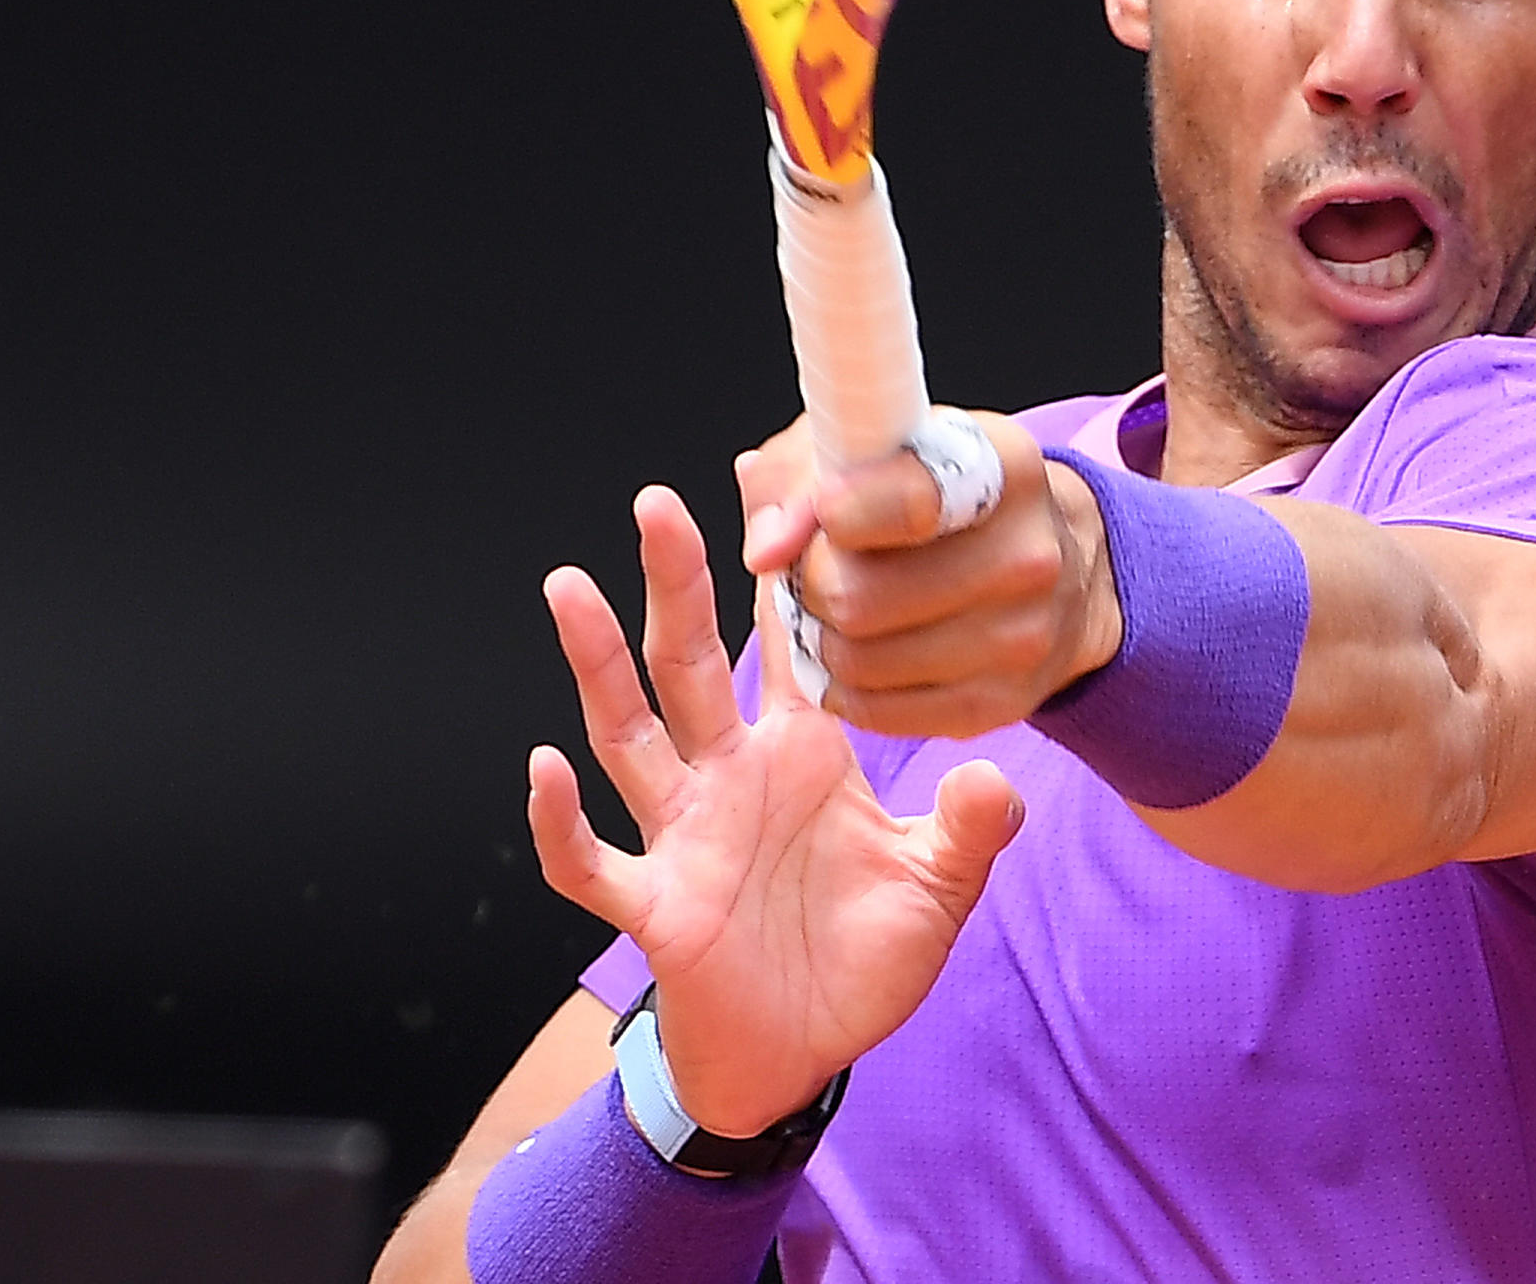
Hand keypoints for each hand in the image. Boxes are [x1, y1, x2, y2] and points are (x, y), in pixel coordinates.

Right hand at [525, 485, 1024, 1136]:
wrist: (803, 1056)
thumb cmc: (859, 961)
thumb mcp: (937, 888)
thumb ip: (969, 828)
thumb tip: (996, 773)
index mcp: (796, 755)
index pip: (782, 644)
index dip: (773, 572)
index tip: (764, 479)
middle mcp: (727, 777)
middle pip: (688, 661)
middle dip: (674, 583)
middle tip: (655, 502)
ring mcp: (682, 835)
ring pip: (627, 734)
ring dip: (597, 665)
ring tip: (568, 586)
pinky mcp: (654, 906)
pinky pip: (593, 861)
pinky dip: (562, 822)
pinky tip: (540, 769)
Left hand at [738, 414, 1122, 741]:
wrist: (1058, 558)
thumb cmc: (940, 490)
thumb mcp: (876, 445)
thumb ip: (801, 477)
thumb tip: (766, 549)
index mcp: (1001, 468)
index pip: (908, 501)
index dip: (840, 510)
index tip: (823, 508)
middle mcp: (1027, 555)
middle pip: (859, 596)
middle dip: (812, 582)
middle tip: (815, 567)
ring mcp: (1023, 637)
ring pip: (859, 660)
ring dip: (821, 637)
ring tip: (834, 607)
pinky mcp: (1003, 703)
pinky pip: (879, 711)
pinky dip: (845, 685)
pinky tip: (856, 649)